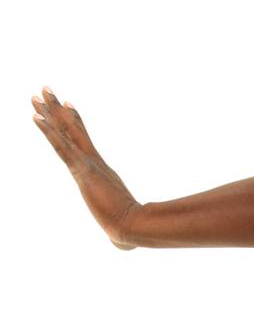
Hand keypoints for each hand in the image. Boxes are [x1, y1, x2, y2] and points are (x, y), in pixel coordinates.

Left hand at [32, 87, 139, 248]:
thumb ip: (118, 234)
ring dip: (50, 112)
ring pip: (66, 132)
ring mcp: (88, 164)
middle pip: (73, 129)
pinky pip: (61, 147)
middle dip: (57, 109)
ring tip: (37, 94)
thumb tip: (122, 246)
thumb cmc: (132, 233)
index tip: (66, 105)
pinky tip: (35, 117)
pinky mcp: (83, 171)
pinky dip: (49, 131)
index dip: (74, 122)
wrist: (137, 228)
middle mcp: (94, 163)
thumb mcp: (120, 232)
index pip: (83, 142)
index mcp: (101, 173)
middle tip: (45, 89)